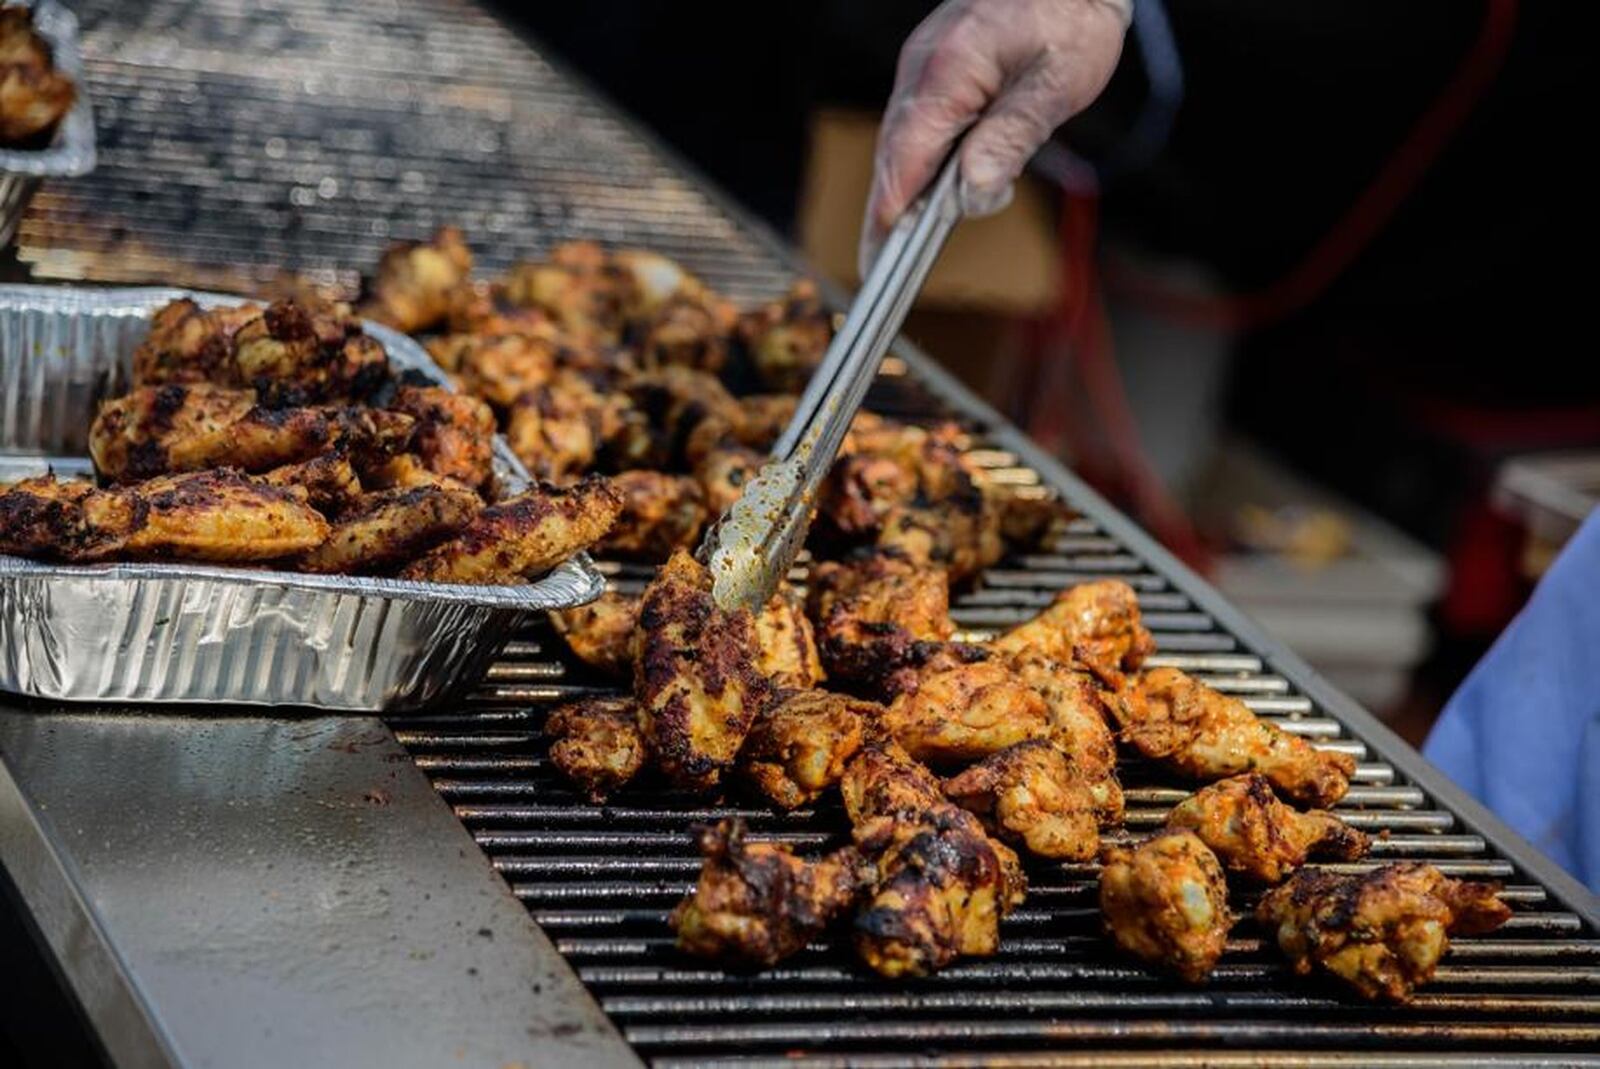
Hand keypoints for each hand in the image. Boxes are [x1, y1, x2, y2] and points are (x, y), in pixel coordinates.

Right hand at [860, 0, 1130, 275]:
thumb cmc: (1073, 19)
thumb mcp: (1056, 85)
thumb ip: (1012, 137)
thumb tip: (972, 190)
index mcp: (949, 69)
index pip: (906, 156)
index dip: (890, 212)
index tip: (880, 260)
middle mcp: (923, 67)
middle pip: (893, 155)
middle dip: (889, 212)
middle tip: (881, 269)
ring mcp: (922, 67)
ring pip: (900, 143)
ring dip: (906, 189)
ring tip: (908, 240)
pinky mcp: (932, 71)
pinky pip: (915, 126)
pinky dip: (920, 163)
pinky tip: (936, 190)